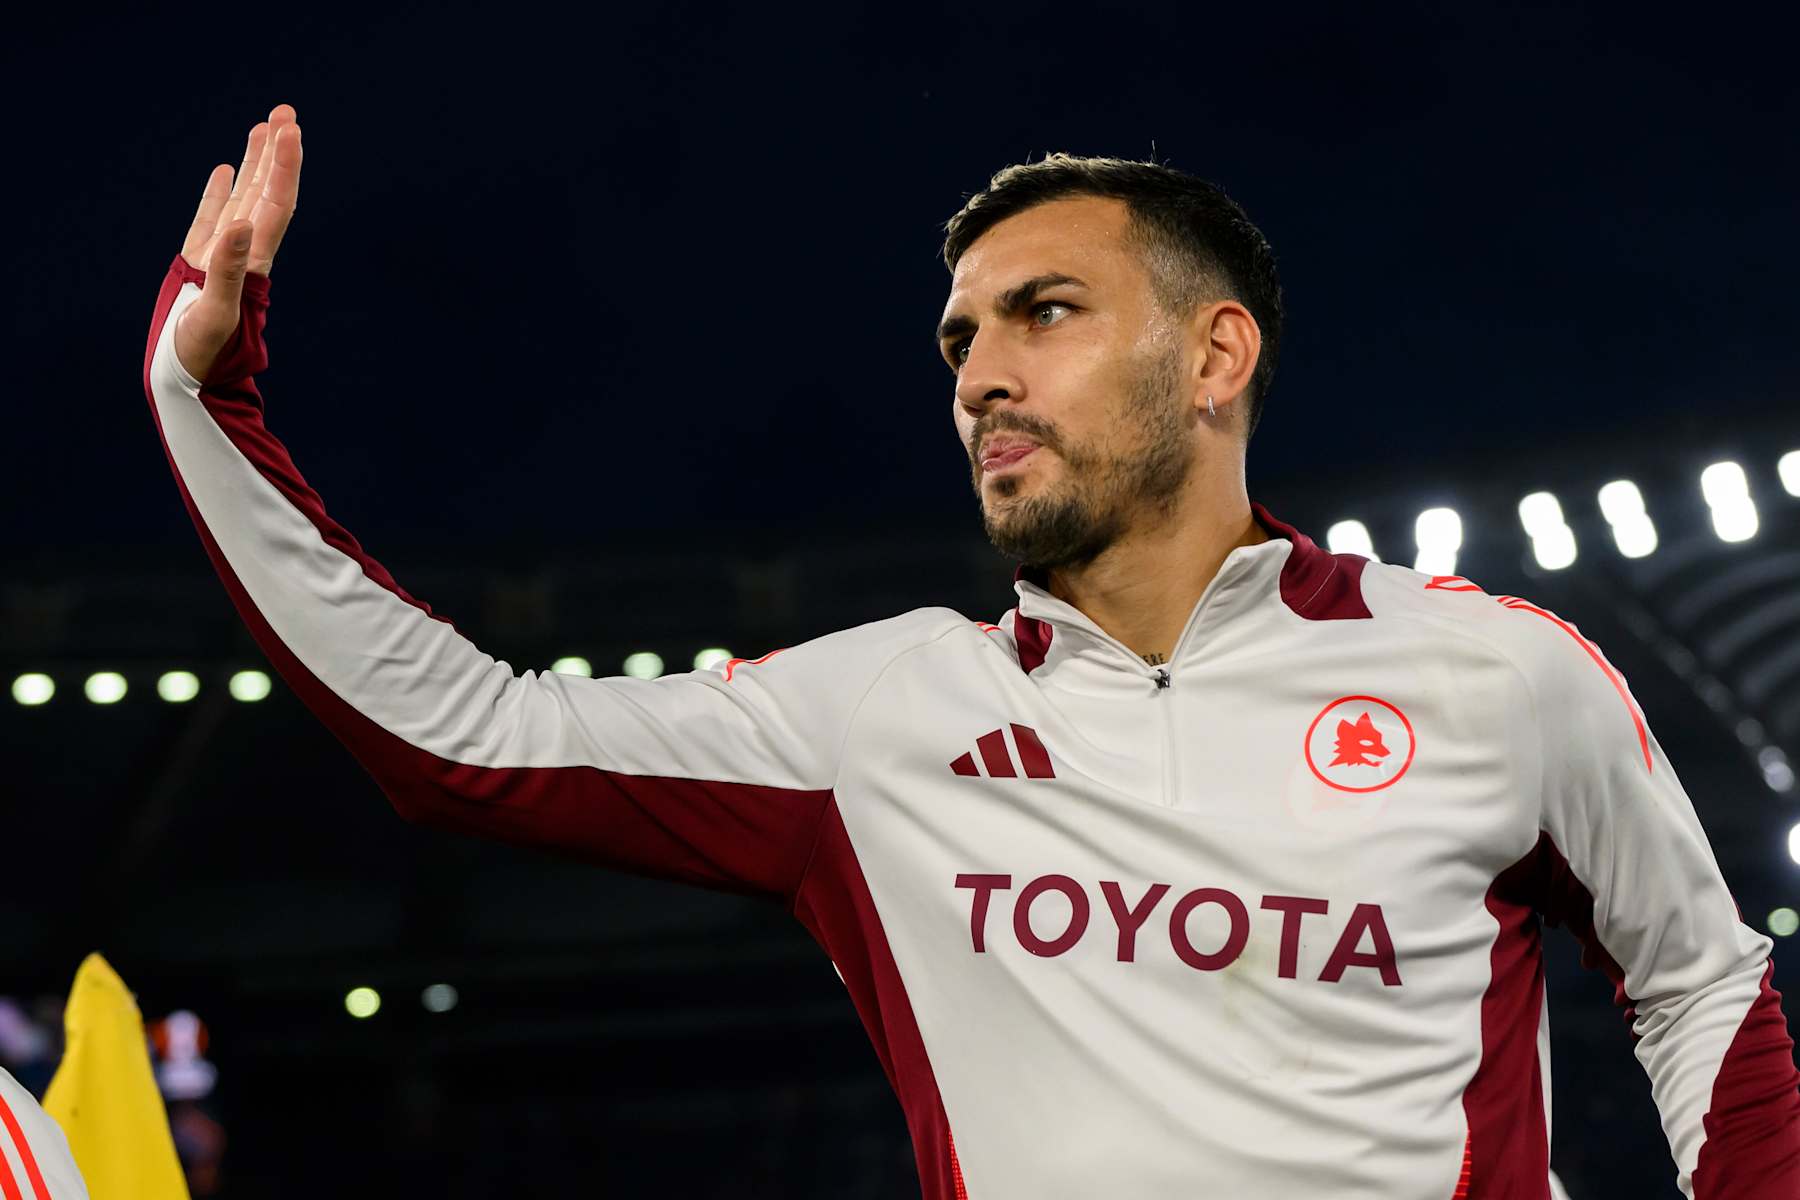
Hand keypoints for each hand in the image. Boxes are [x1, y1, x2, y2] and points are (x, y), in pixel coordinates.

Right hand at [173, 104, 302, 382]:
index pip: (275, 204)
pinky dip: (221, 193)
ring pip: (244, 199)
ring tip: (262, 127)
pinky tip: (224, 171)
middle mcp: (244, 253)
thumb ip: (227, 271)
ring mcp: (223, 255)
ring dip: (256, 165)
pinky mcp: (200, 263)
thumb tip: (241, 225)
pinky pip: (213, 217)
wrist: (188, 384)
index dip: (285, 166)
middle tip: (285, 112)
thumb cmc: (202, 357)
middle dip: (277, 153)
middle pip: (267, 193)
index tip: (291, 130)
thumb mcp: (216, 314)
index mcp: (253, 262)